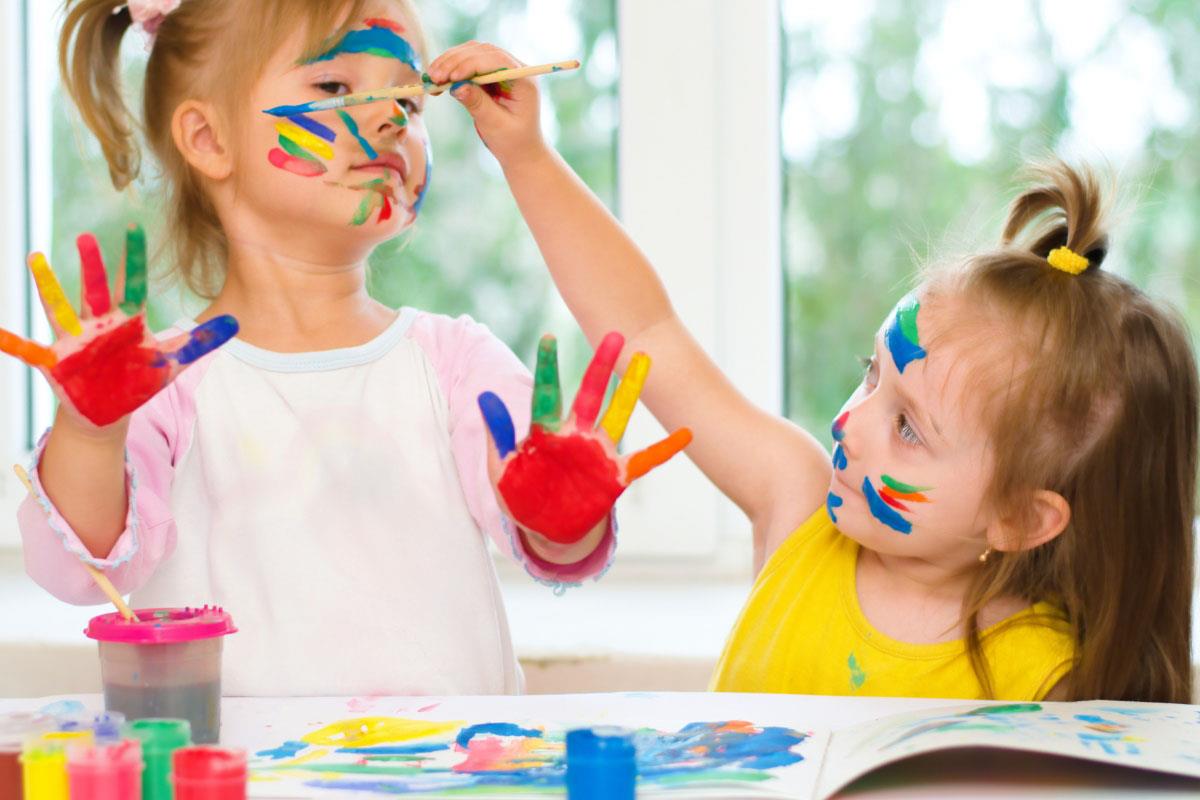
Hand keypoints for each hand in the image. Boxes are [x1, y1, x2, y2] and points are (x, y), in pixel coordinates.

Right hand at [0, 225, 237, 428]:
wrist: (108, 411)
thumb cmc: (136, 380)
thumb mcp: (171, 363)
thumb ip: (200, 341)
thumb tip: (237, 322)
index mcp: (126, 321)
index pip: (132, 283)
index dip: (133, 258)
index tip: (134, 227)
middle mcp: (98, 324)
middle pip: (96, 290)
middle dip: (92, 266)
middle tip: (87, 235)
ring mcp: (74, 340)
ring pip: (59, 309)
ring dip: (48, 286)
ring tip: (35, 258)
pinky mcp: (57, 362)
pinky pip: (31, 351)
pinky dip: (15, 343)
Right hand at [426, 41, 545, 168]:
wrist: (520, 151)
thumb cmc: (512, 141)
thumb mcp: (495, 125)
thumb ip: (478, 104)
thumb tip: (457, 86)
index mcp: (523, 80)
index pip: (497, 61)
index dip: (472, 64)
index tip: (451, 77)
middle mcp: (514, 69)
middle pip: (482, 52)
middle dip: (455, 62)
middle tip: (434, 77)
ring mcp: (501, 69)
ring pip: (472, 53)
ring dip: (449, 62)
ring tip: (431, 78)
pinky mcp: (488, 73)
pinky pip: (467, 63)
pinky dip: (451, 69)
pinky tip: (436, 80)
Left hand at [478, 332, 692, 543]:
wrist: (547, 530)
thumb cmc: (520, 495)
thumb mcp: (500, 470)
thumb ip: (497, 435)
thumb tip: (485, 397)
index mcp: (545, 432)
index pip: (547, 393)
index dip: (547, 367)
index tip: (548, 338)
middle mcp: (575, 434)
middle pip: (590, 394)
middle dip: (601, 365)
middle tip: (614, 334)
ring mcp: (598, 453)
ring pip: (618, 416)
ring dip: (631, 391)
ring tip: (646, 361)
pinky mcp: (615, 476)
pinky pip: (645, 460)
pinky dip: (665, 448)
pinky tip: (687, 433)